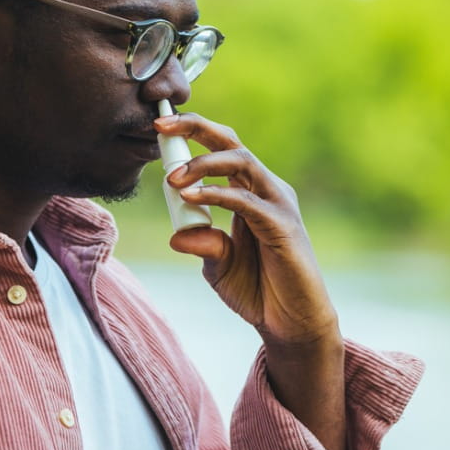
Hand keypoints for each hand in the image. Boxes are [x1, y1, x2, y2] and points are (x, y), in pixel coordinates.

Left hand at [155, 111, 338, 344]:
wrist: (291, 325)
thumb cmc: (258, 291)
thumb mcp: (218, 266)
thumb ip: (202, 245)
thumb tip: (177, 236)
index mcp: (250, 191)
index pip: (222, 148)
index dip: (192, 133)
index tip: (158, 127)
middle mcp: (266, 189)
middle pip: (232, 142)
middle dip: (196, 127)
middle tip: (160, 124)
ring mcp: (277, 204)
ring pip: (242, 161)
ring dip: (204, 163)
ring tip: (173, 178)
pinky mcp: (283, 225)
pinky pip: (246, 200)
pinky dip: (216, 194)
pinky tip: (191, 196)